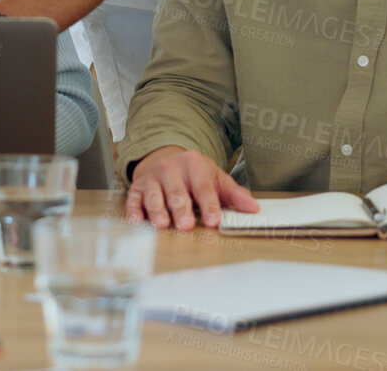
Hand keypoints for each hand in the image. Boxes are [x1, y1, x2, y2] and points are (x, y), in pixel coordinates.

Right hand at [125, 145, 259, 229]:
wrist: (165, 161)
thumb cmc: (194, 175)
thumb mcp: (215, 179)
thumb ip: (234, 195)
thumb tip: (253, 208)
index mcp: (193, 164)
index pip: (202, 186)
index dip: (208, 204)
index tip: (213, 220)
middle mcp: (170, 168)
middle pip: (177, 192)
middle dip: (181, 209)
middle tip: (186, 225)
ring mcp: (152, 177)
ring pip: (154, 196)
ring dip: (157, 211)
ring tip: (162, 225)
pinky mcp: (137, 187)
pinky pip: (133, 200)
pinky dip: (134, 211)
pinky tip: (137, 222)